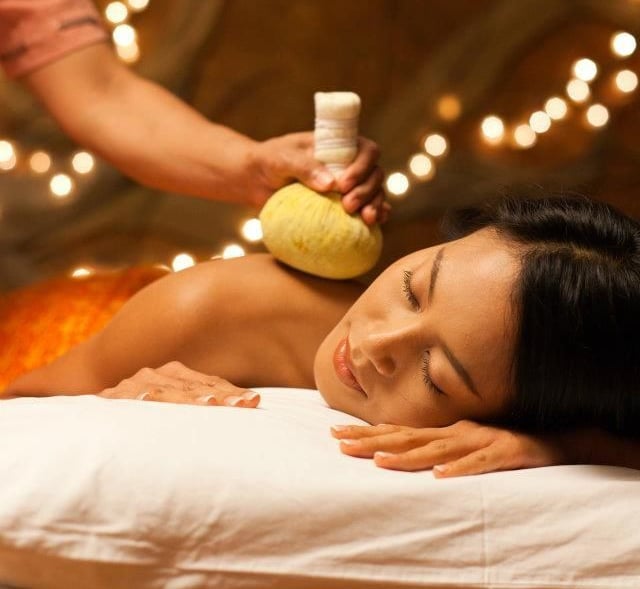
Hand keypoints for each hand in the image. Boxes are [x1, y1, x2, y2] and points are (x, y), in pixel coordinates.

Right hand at [98, 361, 259, 407]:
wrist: (94, 421)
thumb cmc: (144, 421)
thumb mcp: (174, 415)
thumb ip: (200, 413)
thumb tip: (243, 413)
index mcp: (177, 377)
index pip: (211, 384)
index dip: (232, 393)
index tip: (255, 402)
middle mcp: (160, 375)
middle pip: (197, 386)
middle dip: (222, 396)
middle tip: (246, 404)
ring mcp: (138, 383)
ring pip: (170, 391)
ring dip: (191, 397)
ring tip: (213, 403)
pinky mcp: (115, 396)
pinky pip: (134, 398)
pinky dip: (146, 398)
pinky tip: (155, 400)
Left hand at [251, 132, 388, 224]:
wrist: (255, 181)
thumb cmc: (268, 162)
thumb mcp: (281, 158)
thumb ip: (303, 167)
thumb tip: (330, 184)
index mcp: (339, 147)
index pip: (366, 150)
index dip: (362, 167)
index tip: (342, 184)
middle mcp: (348, 165)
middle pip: (374, 174)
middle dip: (367, 190)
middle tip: (347, 205)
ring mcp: (348, 187)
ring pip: (375, 192)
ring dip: (375, 205)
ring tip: (365, 219)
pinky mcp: (342, 207)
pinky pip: (366, 209)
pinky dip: (377, 215)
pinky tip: (375, 224)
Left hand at [331, 420, 566, 476]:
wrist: (549, 439)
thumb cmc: (498, 445)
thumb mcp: (460, 445)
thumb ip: (433, 448)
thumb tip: (399, 454)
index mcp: (442, 432)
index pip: (397, 432)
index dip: (366, 434)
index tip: (335, 434)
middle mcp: (454, 433)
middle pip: (407, 438)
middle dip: (371, 442)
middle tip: (339, 444)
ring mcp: (477, 442)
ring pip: (437, 451)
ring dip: (408, 458)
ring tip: (379, 463)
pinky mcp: (502, 454)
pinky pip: (478, 465)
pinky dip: (459, 470)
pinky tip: (440, 478)